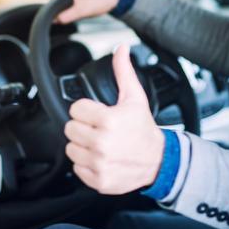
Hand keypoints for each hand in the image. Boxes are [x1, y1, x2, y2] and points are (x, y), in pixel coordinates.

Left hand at [64, 45, 164, 194]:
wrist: (158, 160)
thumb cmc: (143, 128)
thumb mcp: (135, 97)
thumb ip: (123, 71)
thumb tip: (121, 48)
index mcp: (108, 121)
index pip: (76, 109)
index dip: (86, 109)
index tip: (97, 114)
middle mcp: (102, 143)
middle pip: (70, 129)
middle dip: (83, 127)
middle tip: (98, 128)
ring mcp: (99, 164)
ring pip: (71, 149)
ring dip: (82, 146)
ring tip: (99, 143)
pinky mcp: (98, 180)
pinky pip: (77, 168)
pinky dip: (86, 164)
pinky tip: (100, 158)